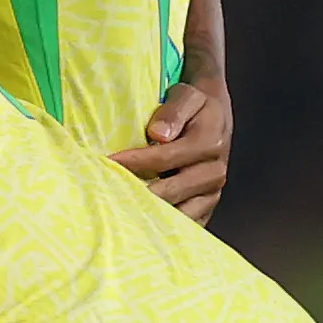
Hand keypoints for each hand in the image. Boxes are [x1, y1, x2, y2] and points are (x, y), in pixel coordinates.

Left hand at [114, 75, 230, 220]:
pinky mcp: (207, 207)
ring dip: (150, 214)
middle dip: (138, 193)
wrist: (214, 118)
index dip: (136, 162)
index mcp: (210, 142)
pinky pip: (187, 223)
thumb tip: (158, 135)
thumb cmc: (193, 105)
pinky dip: (164, 226)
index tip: (108, 163)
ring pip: (180, 212)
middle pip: (171, 190)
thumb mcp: (186, 96)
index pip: (166, 158)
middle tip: (107, 196)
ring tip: (120, 212)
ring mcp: (213, 192)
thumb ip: (173, 111)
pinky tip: (139, 223)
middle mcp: (216, 171)